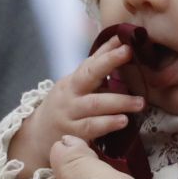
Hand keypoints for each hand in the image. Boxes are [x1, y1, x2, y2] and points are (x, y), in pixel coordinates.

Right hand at [7, 37, 145, 176]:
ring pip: (94, 105)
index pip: (91, 62)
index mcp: (74, 80)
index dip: (108, 52)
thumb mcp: (76, 86)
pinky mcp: (73, 134)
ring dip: (118, 102)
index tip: (126, 43)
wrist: (37, 135)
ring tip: (139, 102)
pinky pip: (90, 128)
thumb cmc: (66, 106)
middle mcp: (71, 94)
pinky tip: (123, 121)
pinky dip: (107, 124)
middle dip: (110, 62)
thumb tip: (120, 43)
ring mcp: (71, 114)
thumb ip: (97, 69)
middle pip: (89, 76)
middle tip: (133, 57)